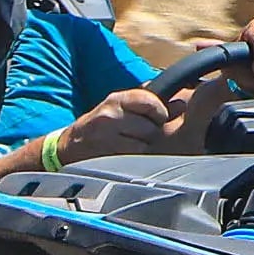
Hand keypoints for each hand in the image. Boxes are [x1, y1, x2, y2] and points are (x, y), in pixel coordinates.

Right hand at [60, 87, 178, 160]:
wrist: (71, 145)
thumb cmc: (102, 125)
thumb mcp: (121, 107)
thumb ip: (150, 103)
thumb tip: (181, 105)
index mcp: (117, 98)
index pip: (150, 100)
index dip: (159, 111)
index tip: (156, 117)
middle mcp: (111, 114)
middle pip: (151, 126)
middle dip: (151, 132)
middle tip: (138, 133)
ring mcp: (107, 135)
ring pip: (145, 142)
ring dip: (143, 145)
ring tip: (130, 142)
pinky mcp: (107, 152)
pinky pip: (136, 155)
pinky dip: (135, 155)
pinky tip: (124, 152)